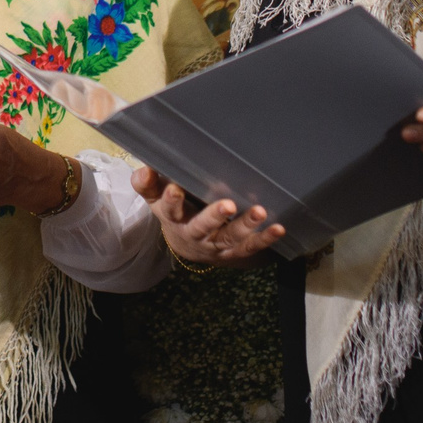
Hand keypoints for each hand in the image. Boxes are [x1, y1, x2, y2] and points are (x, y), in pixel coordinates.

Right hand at [135, 164, 282, 264]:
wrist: (188, 244)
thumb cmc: (174, 209)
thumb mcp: (156, 198)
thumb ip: (148, 184)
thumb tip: (144, 172)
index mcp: (172, 217)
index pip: (168, 209)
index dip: (170, 200)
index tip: (174, 189)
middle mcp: (194, 233)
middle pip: (202, 227)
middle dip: (214, 216)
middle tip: (227, 205)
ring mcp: (215, 245)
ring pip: (230, 238)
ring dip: (245, 226)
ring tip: (259, 212)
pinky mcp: (234, 251)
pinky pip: (250, 247)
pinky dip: (265, 238)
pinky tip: (278, 228)